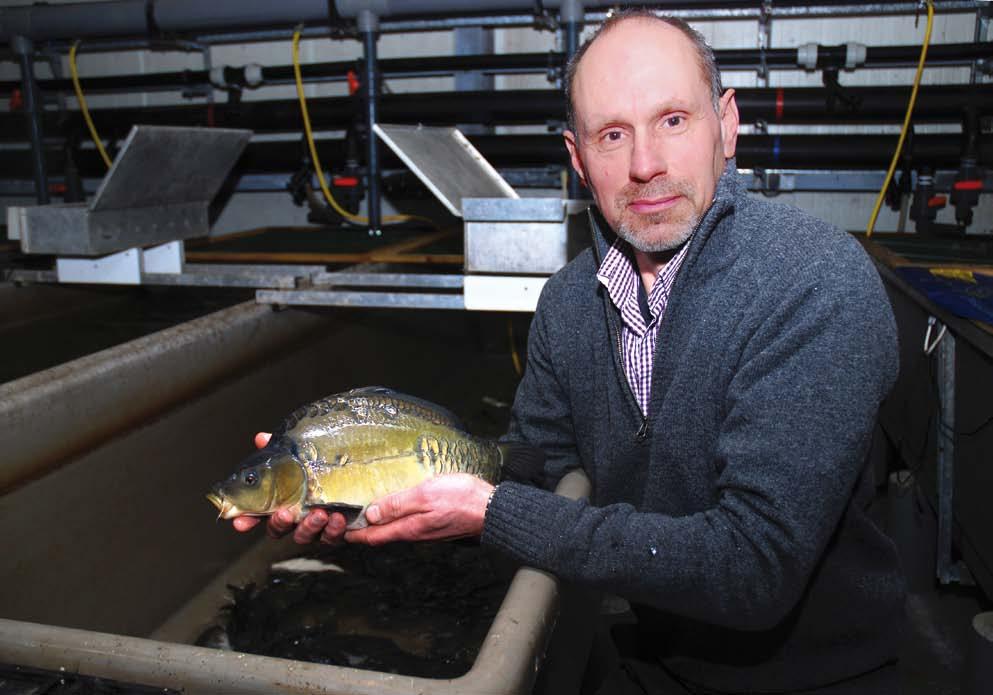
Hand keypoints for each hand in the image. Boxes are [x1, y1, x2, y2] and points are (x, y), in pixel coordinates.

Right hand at [230, 431, 346, 544]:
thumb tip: (261, 438)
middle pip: (279, 529)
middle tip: (285, 514)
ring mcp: (315, 526)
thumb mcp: (303, 453)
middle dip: (279, 523)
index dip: (247, 520)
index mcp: (282, 500)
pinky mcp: (336, 530)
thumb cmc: (324, 463)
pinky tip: (337, 518)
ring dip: (309, 527)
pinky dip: (333, 530)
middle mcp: (295, 516)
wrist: (356, 472)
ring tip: (319, 513)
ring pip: (305, 536)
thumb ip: (282, 448)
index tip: (240, 522)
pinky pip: (332, 536)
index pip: (258, 514)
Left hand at [345, 474, 493, 545]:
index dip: (353, 533)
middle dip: (362, 530)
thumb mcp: (424, 495)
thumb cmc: (461, 499)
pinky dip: (395, 518)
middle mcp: (414, 533)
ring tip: (364, 514)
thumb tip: (370, 514)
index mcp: (408, 528)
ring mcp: (426, 531)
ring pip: (395, 529)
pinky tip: (395, 508)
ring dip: (378, 524)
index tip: (336, 529)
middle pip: (382, 534)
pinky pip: (409, 524)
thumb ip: (396, 505)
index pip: (373, 536)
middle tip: (344, 521)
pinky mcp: (436, 525)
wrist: (492, 510)